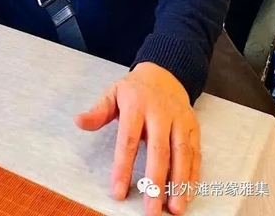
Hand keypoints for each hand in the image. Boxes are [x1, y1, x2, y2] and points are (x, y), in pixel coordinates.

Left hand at [75, 62, 200, 215]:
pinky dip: (193, 175)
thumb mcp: (113, 94)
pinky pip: (195, 153)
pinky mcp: (193, 126)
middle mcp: (160, 112)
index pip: (128, 140)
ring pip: (181, 153)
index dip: (123, 167)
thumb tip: (79, 121)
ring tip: (175, 208)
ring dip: (179, 182)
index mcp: (136, 105)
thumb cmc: (134, 90)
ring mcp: (179, 119)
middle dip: (155, 182)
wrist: (164, 73)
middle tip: (151, 210)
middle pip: (158, 150)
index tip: (118, 192)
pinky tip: (187, 194)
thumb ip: (98, 111)